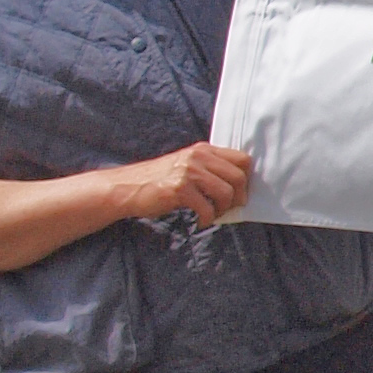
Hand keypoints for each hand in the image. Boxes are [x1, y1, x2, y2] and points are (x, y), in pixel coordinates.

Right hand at [113, 142, 254, 224]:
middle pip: (239, 177)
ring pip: (226, 193)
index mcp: (203, 149)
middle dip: (238, 197)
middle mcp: (198, 156)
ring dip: (223, 210)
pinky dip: (207, 220)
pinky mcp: (179, 188)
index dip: (246, 179)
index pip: (242, 159)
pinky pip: (207, 208)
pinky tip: (200, 222)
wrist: (127, 187)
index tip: (238, 193)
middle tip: (227, 209)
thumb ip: (210, 168)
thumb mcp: (187, 165)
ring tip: (212, 215)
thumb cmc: (159, 181)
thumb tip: (240, 186)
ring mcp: (188, 171)